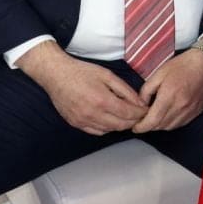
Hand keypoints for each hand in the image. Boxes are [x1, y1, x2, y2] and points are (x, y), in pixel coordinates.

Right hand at [17, 42, 147, 134]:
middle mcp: (92, 113)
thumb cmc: (82, 72)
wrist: (56, 75)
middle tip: (139, 114)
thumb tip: (140, 103)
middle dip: (133, 121)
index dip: (140, 113)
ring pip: (110, 130)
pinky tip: (110, 118)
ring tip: (125, 115)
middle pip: (121, 125)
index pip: (128, 114)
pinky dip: (107, 127)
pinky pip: (97, 131)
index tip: (146, 110)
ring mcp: (82, 120)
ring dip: (120, 124)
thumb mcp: (107, 75)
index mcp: (102, 100)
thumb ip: (125, 90)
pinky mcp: (75, 124)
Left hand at [133, 49, 202, 132]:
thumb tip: (141, 104)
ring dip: (160, 125)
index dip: (141, 127)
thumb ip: (147, 90)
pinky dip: (171, 123)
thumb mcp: (159, 73)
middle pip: (160, 126)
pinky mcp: (197, 112)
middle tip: (143, 120)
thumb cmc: (184, 65)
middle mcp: (180, 107)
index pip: (152, 121)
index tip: (135, 127)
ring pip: (170, 127)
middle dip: (149, 126)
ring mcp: (190, 111)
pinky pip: (181, 124)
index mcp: (169, 96)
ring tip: (155, 118)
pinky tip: (168, 116)